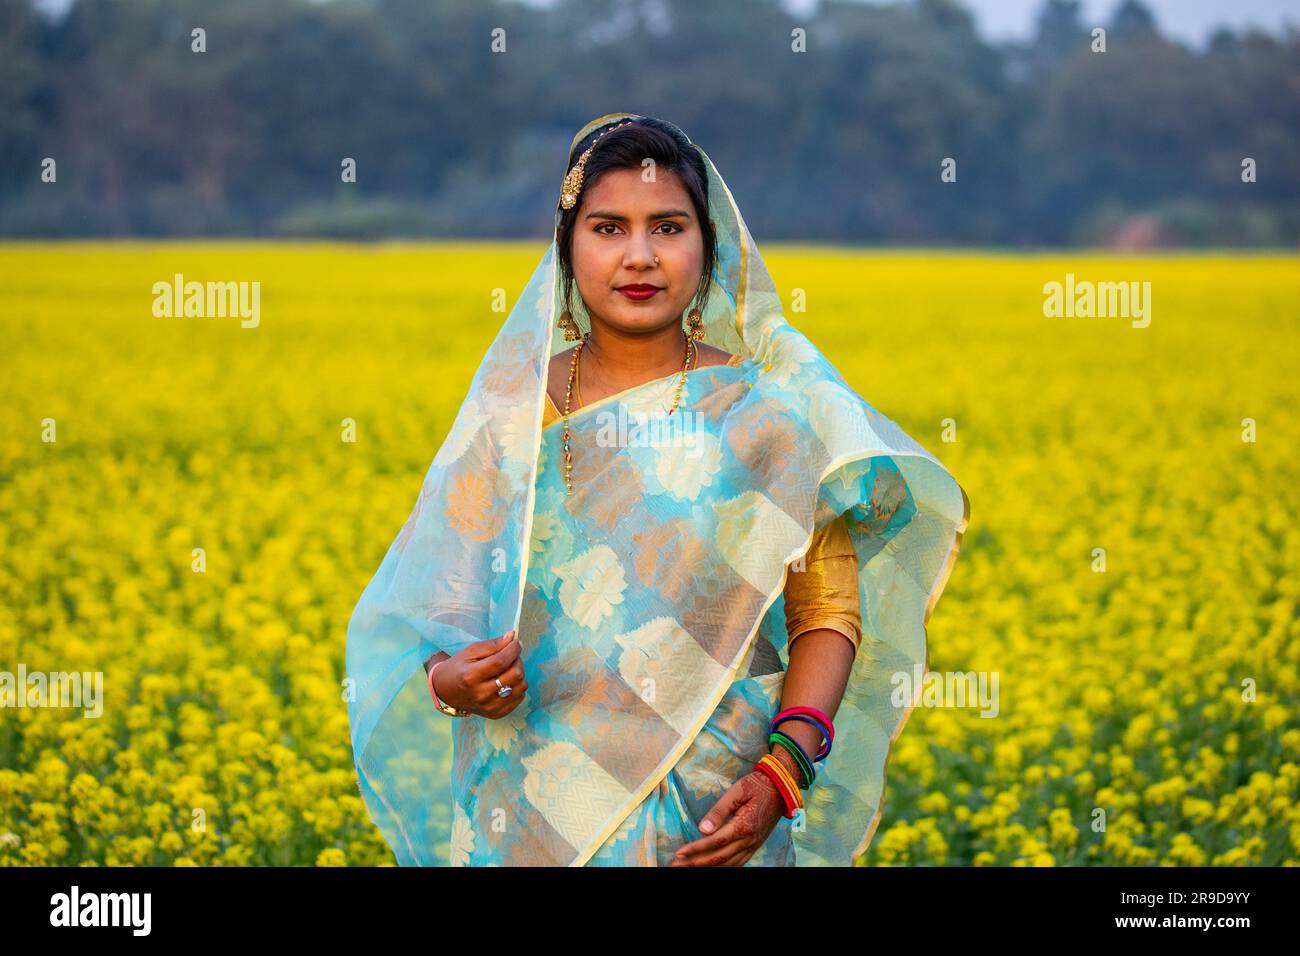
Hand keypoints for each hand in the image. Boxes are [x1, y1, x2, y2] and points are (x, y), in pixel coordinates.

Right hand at [433, 630, 527, 718]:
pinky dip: (517, 686)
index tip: (517, 643)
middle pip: (514, 675)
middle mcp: (481, 695)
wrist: (447, 691)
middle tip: (511, 655)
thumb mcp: (470, 651)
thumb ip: (492, 644)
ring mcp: (489, 707)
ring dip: (519, 673)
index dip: (513, 650)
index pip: (500, 662)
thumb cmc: (459, 667)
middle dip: (517, 660)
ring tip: (509, 668)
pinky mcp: (496, 714)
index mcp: (471, 677)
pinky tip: (507, 680)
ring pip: (521, 686)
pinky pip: (520, 697)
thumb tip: (512, 637)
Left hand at [670, 769, 786, 865]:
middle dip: (696, 863)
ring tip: (690, 868)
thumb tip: (702, 829)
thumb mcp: (736, 792)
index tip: (680, 853)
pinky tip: (713, 867)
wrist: (781, 788)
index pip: (714, 842)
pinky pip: (739, 863)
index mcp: (743, 826)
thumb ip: (719, 811)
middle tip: (677, 865)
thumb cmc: (757, 785)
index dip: (695, 849)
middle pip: (719, 858)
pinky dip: (724, 868)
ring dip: (708, 868)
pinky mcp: (755, 845)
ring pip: (729, 864)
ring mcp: (753, 845)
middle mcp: (748, 841)